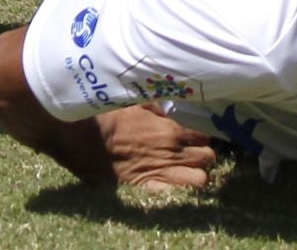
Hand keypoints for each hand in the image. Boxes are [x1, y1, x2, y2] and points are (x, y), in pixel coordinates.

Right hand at [94, 105, 218, 189]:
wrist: (89, 139)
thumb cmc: (112, 117)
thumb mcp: (137, 102)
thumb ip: (158, 107)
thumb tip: (170, 109)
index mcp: (172, 131)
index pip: (203, 136)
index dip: (200, 136)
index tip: (193, 136)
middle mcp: (174, 153)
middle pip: (208, 157)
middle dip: (202, 154)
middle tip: (192, 152)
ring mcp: (164, 172)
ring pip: (200, 179)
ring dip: (196, 173)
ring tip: (187, 170)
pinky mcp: (151, 187)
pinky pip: (177, 193)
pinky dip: (179, 189)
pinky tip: (173, 183)